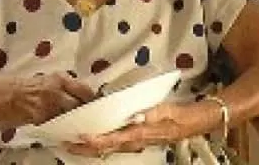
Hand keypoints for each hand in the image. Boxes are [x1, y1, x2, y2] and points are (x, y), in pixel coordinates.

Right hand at [11, 72, 95, 124]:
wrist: (9, 94)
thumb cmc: (29, 86)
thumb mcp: (50, 79)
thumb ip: (66, 86)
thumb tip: (82, 94)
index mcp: (60, 78)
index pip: (84, 89)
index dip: (91, 98)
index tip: (94, 103)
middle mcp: (57, 89)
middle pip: (79, 104)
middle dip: (82, 110)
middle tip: (84, 115)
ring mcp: (49, 104)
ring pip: (69, 115)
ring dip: (73, 119)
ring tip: (71, 120)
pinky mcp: (41, 117)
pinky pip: (57, 124)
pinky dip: (60, 125)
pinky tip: (58, 124)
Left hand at [63, 101, 214, 157]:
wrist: (193, 124)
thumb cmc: (180, 116)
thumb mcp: (169, 112)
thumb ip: (152, 114)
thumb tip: (136, 116)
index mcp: (140, 134)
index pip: (113, 139)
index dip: (95, 140)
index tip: (80, 136)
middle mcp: (134, 141)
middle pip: (105, 148)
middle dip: (84, 147)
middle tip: (65, 142)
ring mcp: (134, 142)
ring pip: (107, 147)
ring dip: (89, 146)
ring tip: (72, 141)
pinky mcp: (136, 138)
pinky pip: (114, 143)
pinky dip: (100, 141)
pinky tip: (92, 137)